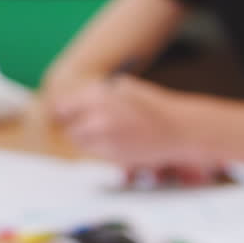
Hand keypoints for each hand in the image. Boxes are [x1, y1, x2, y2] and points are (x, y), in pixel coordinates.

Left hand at [53, 76, 204, 167]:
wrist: (180, 130)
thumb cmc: (154, 106)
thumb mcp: (125, 87)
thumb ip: (99, 92)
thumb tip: (73, 100)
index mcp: (99, 95)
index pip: (63, 107)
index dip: (64, 112)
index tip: (63, 115)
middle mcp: (98, 115)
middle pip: (70, 127)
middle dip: (76, 126)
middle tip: (86, 126)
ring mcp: (105, 136)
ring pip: (80, 141)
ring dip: (87, 139)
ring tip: (106, 133)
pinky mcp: (114, 155)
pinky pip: (96, 152)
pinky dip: (101, 149)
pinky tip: (119, 142)